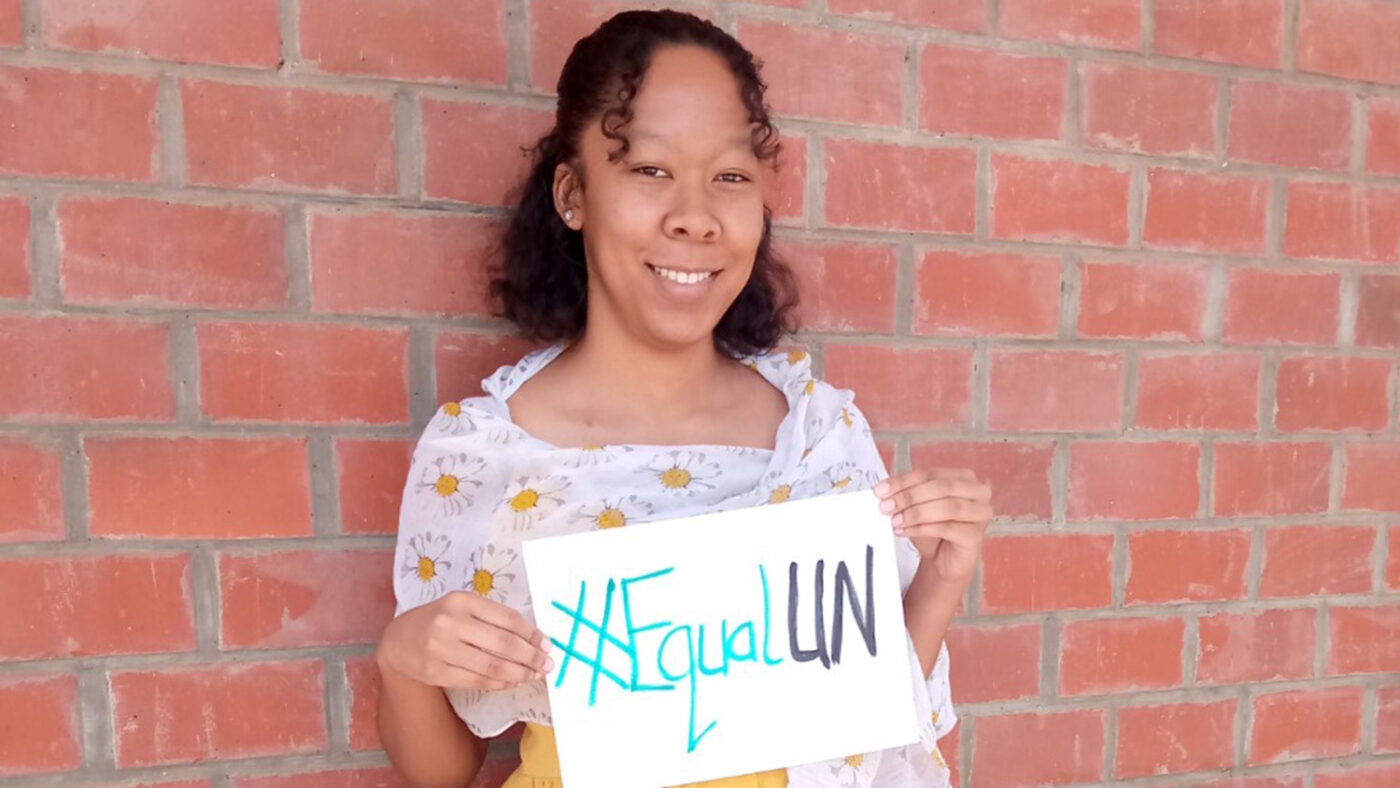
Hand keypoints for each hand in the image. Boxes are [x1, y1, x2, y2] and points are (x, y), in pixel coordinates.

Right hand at [376, 590, 553, 690]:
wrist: (398, 640)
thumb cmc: (438, 620)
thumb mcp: (461, 607)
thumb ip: (491, 617)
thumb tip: (532, 638)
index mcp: (461, 601)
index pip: (507, 618)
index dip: (531, 634)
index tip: (547, 644)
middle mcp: (450, 622)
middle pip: (503, 644)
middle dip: (530, 656)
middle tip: (546, 664)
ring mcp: (441, 648)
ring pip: (492, 665)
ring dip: (519, 673)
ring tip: (533, 675)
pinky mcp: (436, 672)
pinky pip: (477, 680)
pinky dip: (499, 683)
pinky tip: (512, 681)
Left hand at [876, 467, 991, 587]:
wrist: (944, 560)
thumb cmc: (932, 529)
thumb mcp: (916, 506)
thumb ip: (904, 494)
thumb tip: (883, 490)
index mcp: (964, 477)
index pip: (930, 473)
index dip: (903, 481)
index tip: (880, 490)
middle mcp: (978, 492)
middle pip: (940, 487)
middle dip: (909, 496)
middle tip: (885, 506)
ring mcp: (981, 513)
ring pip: (947, 507)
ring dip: (916, 513)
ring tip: (894, 521)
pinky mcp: (976, 536)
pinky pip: (947, 528)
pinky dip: (922, 528)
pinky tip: (904, 531)